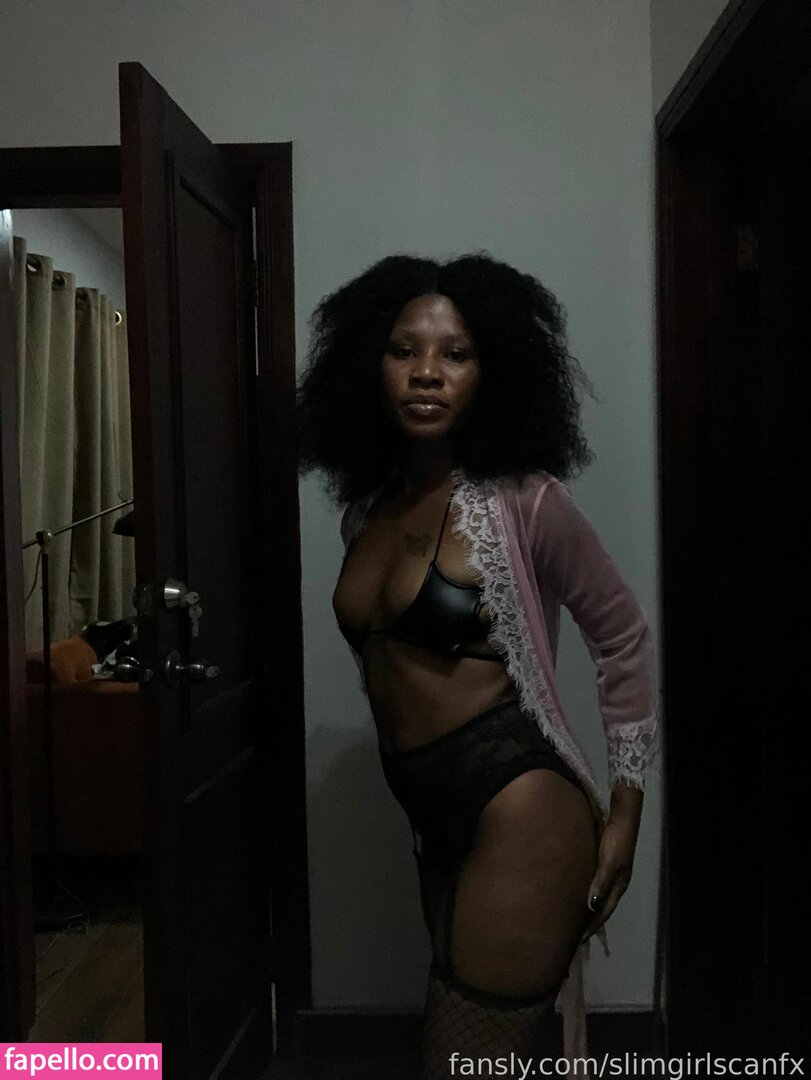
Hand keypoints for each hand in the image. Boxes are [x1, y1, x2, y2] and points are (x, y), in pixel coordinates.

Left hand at [580, 818, 636, 942]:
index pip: (603, 913)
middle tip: (572, 936)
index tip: (578, 940)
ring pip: (597, 899)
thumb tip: (592, 907)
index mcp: (618, 887)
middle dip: (589, 923)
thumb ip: (601, 883)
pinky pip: (594, 887)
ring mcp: (611, 876)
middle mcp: (615, 885)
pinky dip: (586, 896)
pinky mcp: (604, 866)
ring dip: (587, 910)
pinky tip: (576, 896)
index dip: (592, 927)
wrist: (623, 821)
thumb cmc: (616, 842)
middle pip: (601, 909)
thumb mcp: (609, 862)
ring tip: (572, 921)